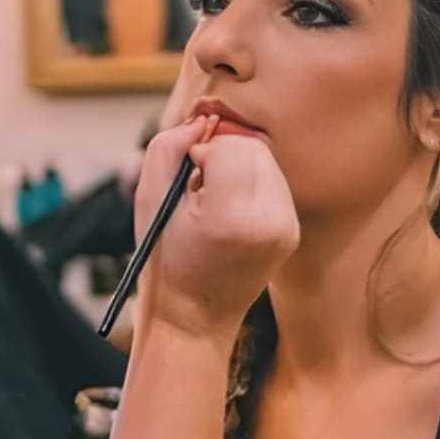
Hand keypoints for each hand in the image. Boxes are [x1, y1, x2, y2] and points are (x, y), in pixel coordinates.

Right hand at [135, 118, 298, 341]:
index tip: (186, 175)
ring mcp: (285, 229)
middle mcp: (269, 223)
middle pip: (253, 148)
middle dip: (222, 153)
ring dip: (237, 164)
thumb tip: (202, 121)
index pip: (230, 146)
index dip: (201, 150)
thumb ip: (168, 147)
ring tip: (212, 195)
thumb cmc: (163, 255)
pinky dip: (249, 182)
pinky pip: (272, 182)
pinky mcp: (291, 231)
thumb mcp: (148, 197)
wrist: (194, 317)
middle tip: (198, 182)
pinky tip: (228, 207)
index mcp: (232, 218)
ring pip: (266, 160)